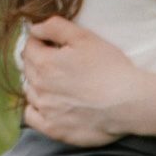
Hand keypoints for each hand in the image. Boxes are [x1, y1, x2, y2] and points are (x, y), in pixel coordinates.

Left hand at [21, 17, 155, 144]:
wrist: (127, 103)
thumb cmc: (109, 68)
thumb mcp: (85, 38)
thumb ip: (55, 27)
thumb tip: (34, 28)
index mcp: (45, 63)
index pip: (30, 47)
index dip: (40, 41)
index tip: (51, 42)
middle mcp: (40, 87)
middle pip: (28, 68)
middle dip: (38, 60)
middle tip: (58, 61)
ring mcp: (45, 110)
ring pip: (30, 91)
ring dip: (38, 84)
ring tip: (58, 83)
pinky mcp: (53, 128)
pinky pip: (31, 116)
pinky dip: (35, 109)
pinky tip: (47, 104)